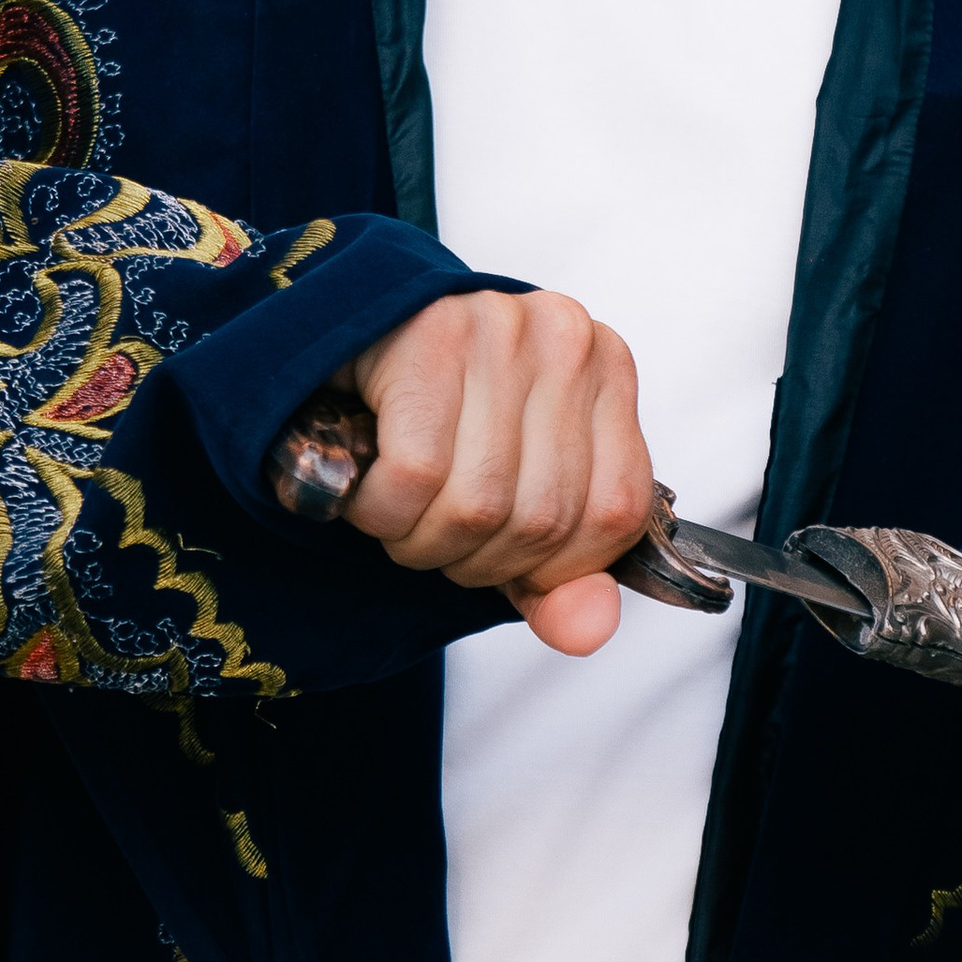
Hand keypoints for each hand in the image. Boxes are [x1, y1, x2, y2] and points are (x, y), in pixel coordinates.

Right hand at [338, 289, 656, 658]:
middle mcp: (569, 340)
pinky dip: (381, 511)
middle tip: (431, 531)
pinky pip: (414, 476)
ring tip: (399, 512)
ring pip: (478, 504)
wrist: (349, 334)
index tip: (494, 551)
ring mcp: (505, 328)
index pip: (613, 517)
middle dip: (471, 558)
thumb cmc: (440, 415)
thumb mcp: (512, 492)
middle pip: (540, 518)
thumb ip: (558, 573)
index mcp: (608, 372)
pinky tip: (370, 488)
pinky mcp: (433, 333)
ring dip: (420, 541)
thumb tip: (588, 632)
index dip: (544, 566)